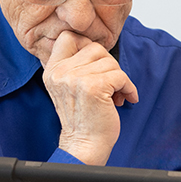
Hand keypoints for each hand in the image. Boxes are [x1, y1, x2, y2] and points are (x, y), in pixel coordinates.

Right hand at [43, 31, 138, 165]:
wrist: (84, 145)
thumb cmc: (82, 118)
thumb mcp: (68, 87)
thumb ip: (75, 66)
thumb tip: (98, 48)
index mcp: (52, 69)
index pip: (69, 36)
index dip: (87, 45)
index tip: (97, 64)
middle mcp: (60, 72)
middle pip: (95, 48)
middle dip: (108, 65)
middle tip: (110, 84)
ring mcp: (76, 79)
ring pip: (110, 62)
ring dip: (119, 79)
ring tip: (114, 95)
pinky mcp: (93, 87)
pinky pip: (121, 76)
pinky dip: (128, 88)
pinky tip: (125, 98)